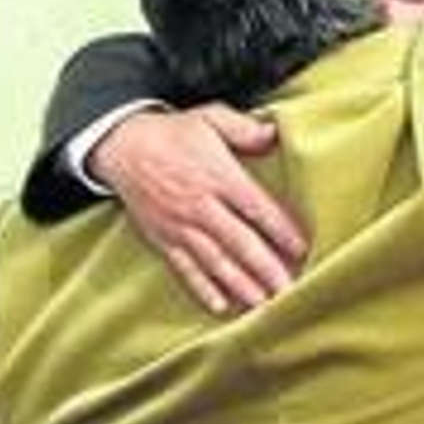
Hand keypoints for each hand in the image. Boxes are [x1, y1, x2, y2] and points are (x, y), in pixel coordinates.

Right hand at [90, 105, 308, 314]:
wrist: (122, 146)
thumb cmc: (172, 132)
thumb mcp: (210, 117)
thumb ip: (244, 128)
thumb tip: (274, 133)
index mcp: (219, 177)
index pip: (257, 208)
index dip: (281, 230)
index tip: (302, 249)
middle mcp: (201, 206)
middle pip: (240, 242)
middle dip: (266, 268)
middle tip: (290, 291)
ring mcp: (181, 226)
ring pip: (215, 262)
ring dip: (241, 284)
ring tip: (264, 304)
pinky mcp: (164, 239)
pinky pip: (185, 269)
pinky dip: (203, 289)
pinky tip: (221, 306)